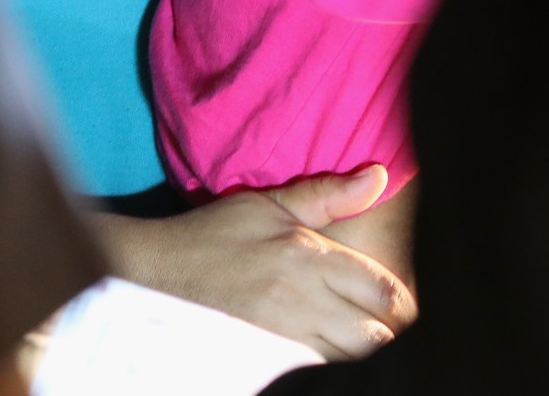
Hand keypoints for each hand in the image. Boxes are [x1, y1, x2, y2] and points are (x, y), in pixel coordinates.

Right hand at [92, 167, 417, 360]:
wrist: (150, 274)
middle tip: (377, 322)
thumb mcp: (266, 205)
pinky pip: (312, 371)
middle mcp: (300, 301)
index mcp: (306, 257)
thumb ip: (327, 193)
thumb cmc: (210, 236)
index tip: (394, 302)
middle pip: (373, 335)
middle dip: (384, 331)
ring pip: (346, 359)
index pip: (381, 290)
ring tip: (349, 335)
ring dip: (355, 350)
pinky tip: (318, 349)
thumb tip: (379, 177)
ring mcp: (280, 337)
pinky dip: (324, 362)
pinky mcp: (262, 360)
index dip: (399, 302)